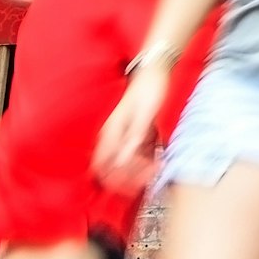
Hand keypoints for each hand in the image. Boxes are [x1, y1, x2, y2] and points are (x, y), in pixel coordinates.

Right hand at [95, 66, 169, 189]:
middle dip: (129, 177)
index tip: (127, 188)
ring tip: (156, 169)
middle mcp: (115, 135)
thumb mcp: (144, 117)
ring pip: (128, 161)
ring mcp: (126, 133)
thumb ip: (133, 140)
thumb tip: (122, 163)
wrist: (156, 70)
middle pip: (114, 167)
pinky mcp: (138, 131)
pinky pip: (140, 152)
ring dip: (140, 169)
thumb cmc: (149, 88)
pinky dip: (148, 158)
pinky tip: (158, 159)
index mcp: (111, 132)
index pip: (100, 165)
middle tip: (147, 179)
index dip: (110, 181)